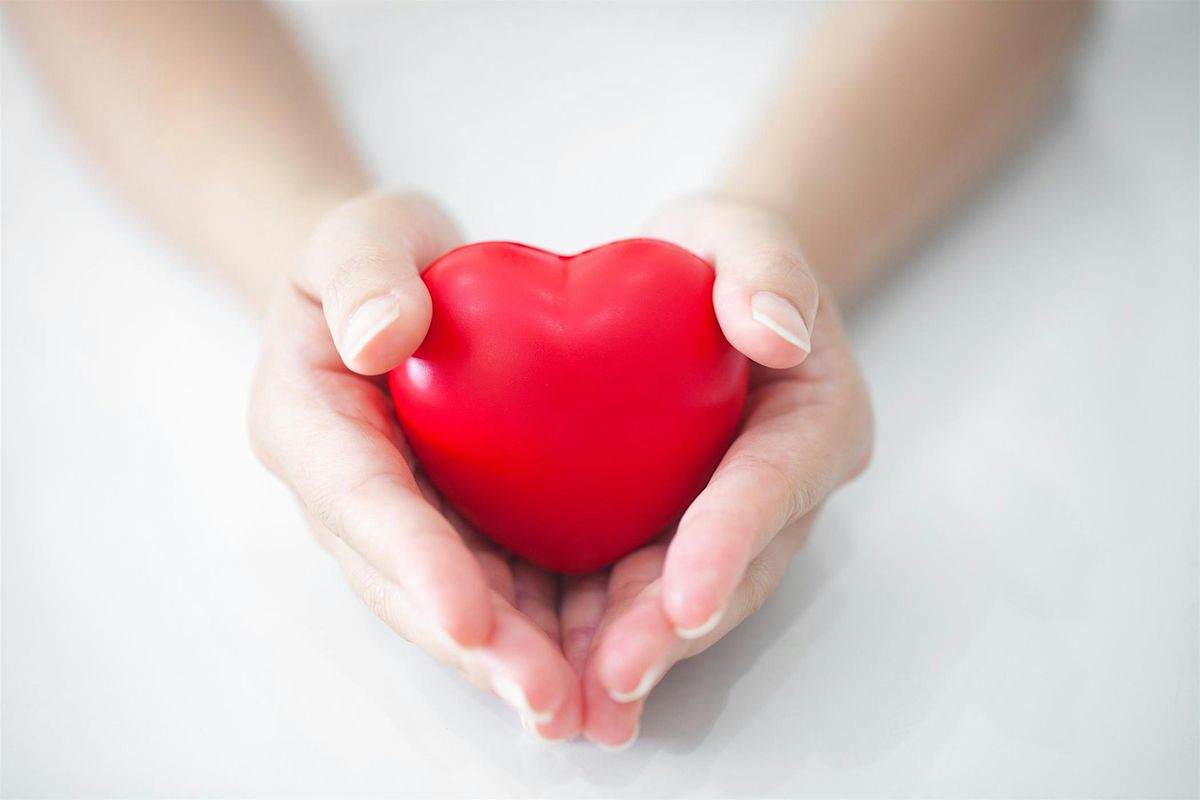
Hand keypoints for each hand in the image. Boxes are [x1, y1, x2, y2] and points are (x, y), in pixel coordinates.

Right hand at [248, 192, 581, 740]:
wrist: (394, 288)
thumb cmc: (376, 255)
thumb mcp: (363, 232)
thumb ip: (362, 272)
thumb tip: (380, 336)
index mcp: (307, 421)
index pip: (359, 498)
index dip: (413, 559)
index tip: (471, 616)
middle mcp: (343, 493)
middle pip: (403, 581)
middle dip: (474, 645)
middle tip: (545, 695)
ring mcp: (396, 520)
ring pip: (449, 603)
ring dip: (509, 661)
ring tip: (578, 709)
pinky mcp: (448, 528)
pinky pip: (491, 585)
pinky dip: (538, 630)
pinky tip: (593, 667)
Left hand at [565, 198, 873, 747]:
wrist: (696, 286)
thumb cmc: (718, 255)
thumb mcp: (741, 230)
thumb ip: (765, 265)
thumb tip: (779, 334)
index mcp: (816, 418)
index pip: (777, 480)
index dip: (733, 538)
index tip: (687, 596)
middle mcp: (785, 485)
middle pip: (738, 566)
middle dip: (675, 625)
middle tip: (615, 674)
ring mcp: (736, 519)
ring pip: (692, 597)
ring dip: (639, 650)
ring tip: (583, 700)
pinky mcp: (680, 532)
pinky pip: (645, 587)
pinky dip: (607, 631)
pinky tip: (564, 677)